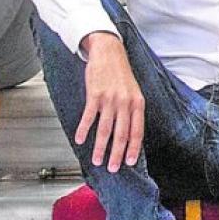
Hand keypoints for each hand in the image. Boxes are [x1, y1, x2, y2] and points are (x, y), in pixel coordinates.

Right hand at [77, 32, 144, 171]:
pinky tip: (80, 139)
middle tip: (112, 168)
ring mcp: (110, 99)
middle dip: (116, 154)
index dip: (133, 149)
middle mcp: (125, 102)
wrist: (109, 51)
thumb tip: (130, 135)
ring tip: (97, 159)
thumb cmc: (121, 73)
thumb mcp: (133, 92)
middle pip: (121, 134)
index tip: (129, 163)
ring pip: (105, 129)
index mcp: (138, 103)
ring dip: (100, 147)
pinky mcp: (95, 94)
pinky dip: (84, 130)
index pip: (137, 131)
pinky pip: (89, 116)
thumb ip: (132, 111)